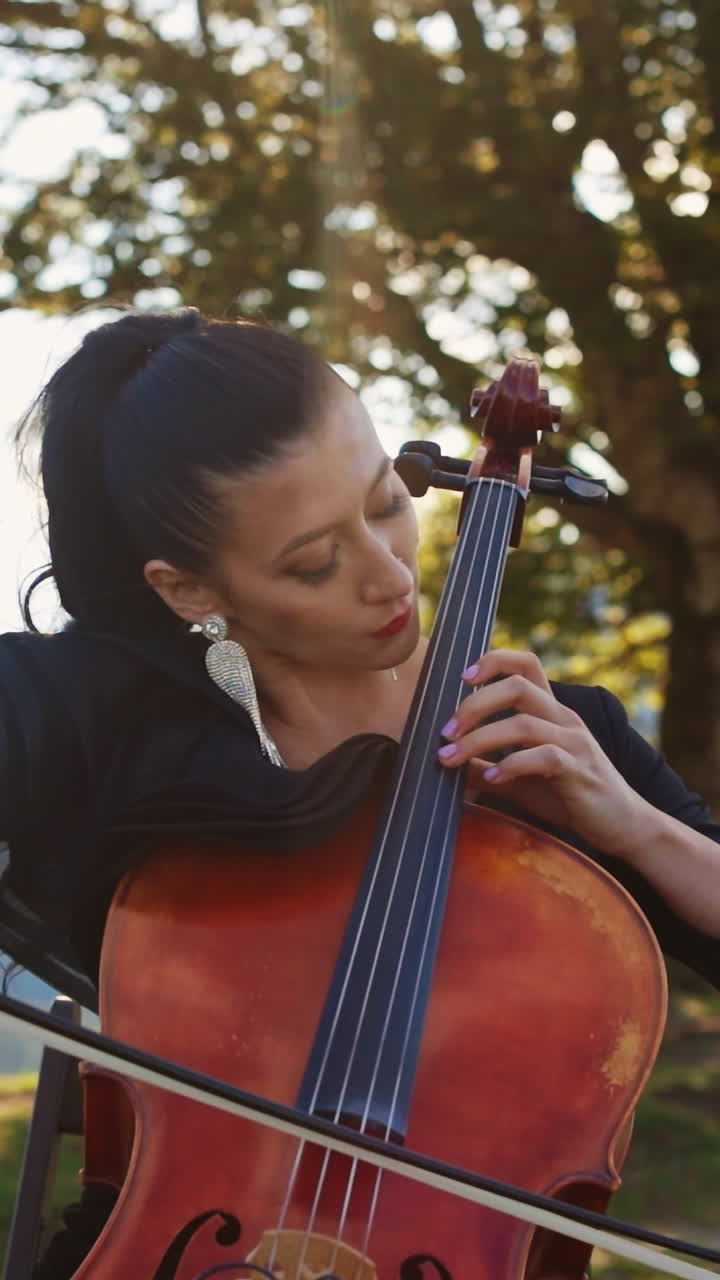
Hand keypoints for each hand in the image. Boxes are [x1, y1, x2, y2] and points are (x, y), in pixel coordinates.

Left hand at [436, 649, 645, 859]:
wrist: (622, 824)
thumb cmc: (569, 795)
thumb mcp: (519, 779)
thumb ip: (485, 766)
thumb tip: (444, 761)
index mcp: (550, 711)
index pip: (526, 664)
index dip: (494, 660)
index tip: (463, 677)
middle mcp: (563, 718)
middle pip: (517, 687)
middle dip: (474, 704)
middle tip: (446, 731)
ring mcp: (574, 742)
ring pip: (523, 723)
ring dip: (480, 739)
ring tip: (451, 757)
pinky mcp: (579, 770)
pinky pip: (544, 757)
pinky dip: (511, 765)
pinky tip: (491, 778)